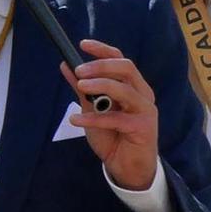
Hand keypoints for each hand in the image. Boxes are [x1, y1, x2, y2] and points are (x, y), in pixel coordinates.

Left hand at [63, 38, 159, 191]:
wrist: (126, 167)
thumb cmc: (112, 135)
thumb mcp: (92, 108)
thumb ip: (82, 88)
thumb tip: (65, 65)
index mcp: (132, 85)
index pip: (120, 60)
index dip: (102, 50)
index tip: (82, 44)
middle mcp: (142, 94)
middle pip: (126, 68)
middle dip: (101, 66)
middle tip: (79, 71)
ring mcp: (145, 111)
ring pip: (124, 89)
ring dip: (100, 85)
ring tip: (79, 86)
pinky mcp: (143, 128)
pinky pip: (116, 119)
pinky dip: (93, 118)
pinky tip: (75, 119)